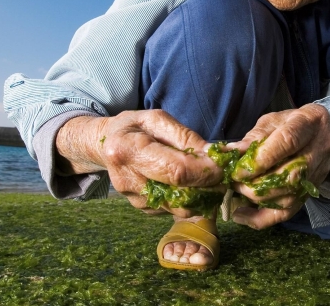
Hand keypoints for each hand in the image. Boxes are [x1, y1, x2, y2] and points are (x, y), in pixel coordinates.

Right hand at [55, 110, 223, 216]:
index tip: (223, 166)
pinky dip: (189, 199)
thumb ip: (186, 137)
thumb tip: (216, 154)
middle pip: (180, 195)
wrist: (106, 145)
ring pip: (181, 208)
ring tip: (208, 177)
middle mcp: (128, 180)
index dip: (205, 171)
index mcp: (128, 151)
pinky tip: (190, 183)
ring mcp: (134, 200)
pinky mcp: (143, 209)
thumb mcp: (158, 120)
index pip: (176, 171)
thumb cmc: (135, 127)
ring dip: (202, 196)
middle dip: (208, 187)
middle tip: (222, 174)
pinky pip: (175, 209)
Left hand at [229, 104, 329, 228]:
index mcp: (309, 122)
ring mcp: (318, 173)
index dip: (261, 160)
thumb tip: (230, 153)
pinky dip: (262, 218)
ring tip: (237, 192)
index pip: (287, 142)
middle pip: (290, 175)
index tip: (238, 170)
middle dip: (256, 184)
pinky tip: (241, 215)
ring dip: (257, 199)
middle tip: (234, 182)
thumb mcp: (272, 121)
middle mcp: (319, 149)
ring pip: (289, 197)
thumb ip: (253, 137)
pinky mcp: (311, 192)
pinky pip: (288, 212)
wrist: (321, 134)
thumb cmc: (291, 124)